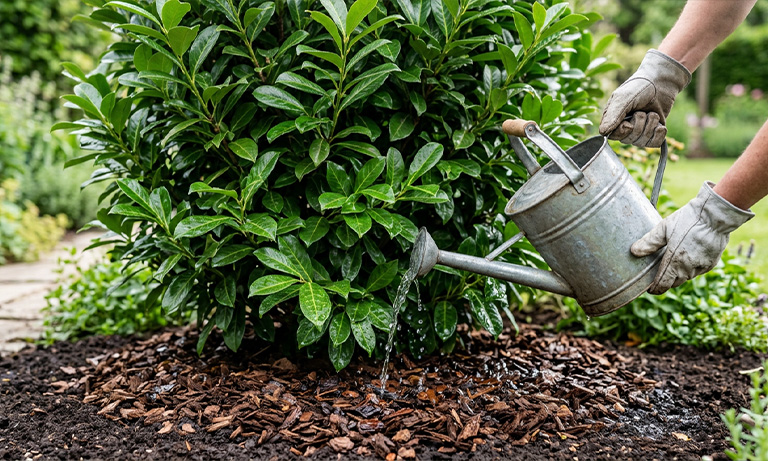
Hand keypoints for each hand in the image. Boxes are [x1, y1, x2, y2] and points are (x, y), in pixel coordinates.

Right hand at [599, 49, 690, 147]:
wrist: (662, 82)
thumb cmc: (640, 87)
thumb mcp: (624, 98)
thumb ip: (613, 115)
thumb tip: (603, 132)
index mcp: (613, 119)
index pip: (612, 136)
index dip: (622, 131)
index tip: (628, 122)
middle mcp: (625, 127)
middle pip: (629, 140)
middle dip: (639, 125)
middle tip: (642, 112)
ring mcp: (639, 132)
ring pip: (642, 142)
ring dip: (650, 126)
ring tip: (652, 114)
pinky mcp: (653, 133)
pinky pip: (655, 144)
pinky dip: (659, 134)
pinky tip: (659, 124)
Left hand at [631, 182, 753, 294]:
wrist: (715, 216)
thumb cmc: (687, 220)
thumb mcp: (664, 228)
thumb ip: (649, 242)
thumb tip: (634, 251)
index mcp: (674, 261)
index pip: (663, 284)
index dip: (655, 289)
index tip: (650, 289)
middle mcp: (688, 268)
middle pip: (674, 282)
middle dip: (666, 280)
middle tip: (659, 275)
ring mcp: (701, 267)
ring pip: (686, 277)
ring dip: (679, 274)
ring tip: (672, 265)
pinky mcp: (711, 263)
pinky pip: (698, 271)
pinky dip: (691, 268)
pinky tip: (688, 258)